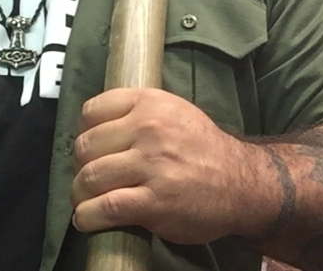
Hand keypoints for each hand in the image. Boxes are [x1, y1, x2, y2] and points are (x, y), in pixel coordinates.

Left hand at [69, 88, 262, 244]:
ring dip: (80, 194)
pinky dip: (88, 216)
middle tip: (90, 179)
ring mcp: (152, 165)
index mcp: (150, 103)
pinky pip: (106, 207)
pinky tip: (88, 219)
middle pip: (85, 147)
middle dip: (81, 167)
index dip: (84, 133)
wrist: (242, 183)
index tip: (90, 149)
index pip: (91, 112)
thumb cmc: (203, 150)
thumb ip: (137, 113)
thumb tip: (93, 129)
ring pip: (90, 177)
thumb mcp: (173, 112)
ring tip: (86, 201)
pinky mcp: (154, 201)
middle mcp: (149, 129)